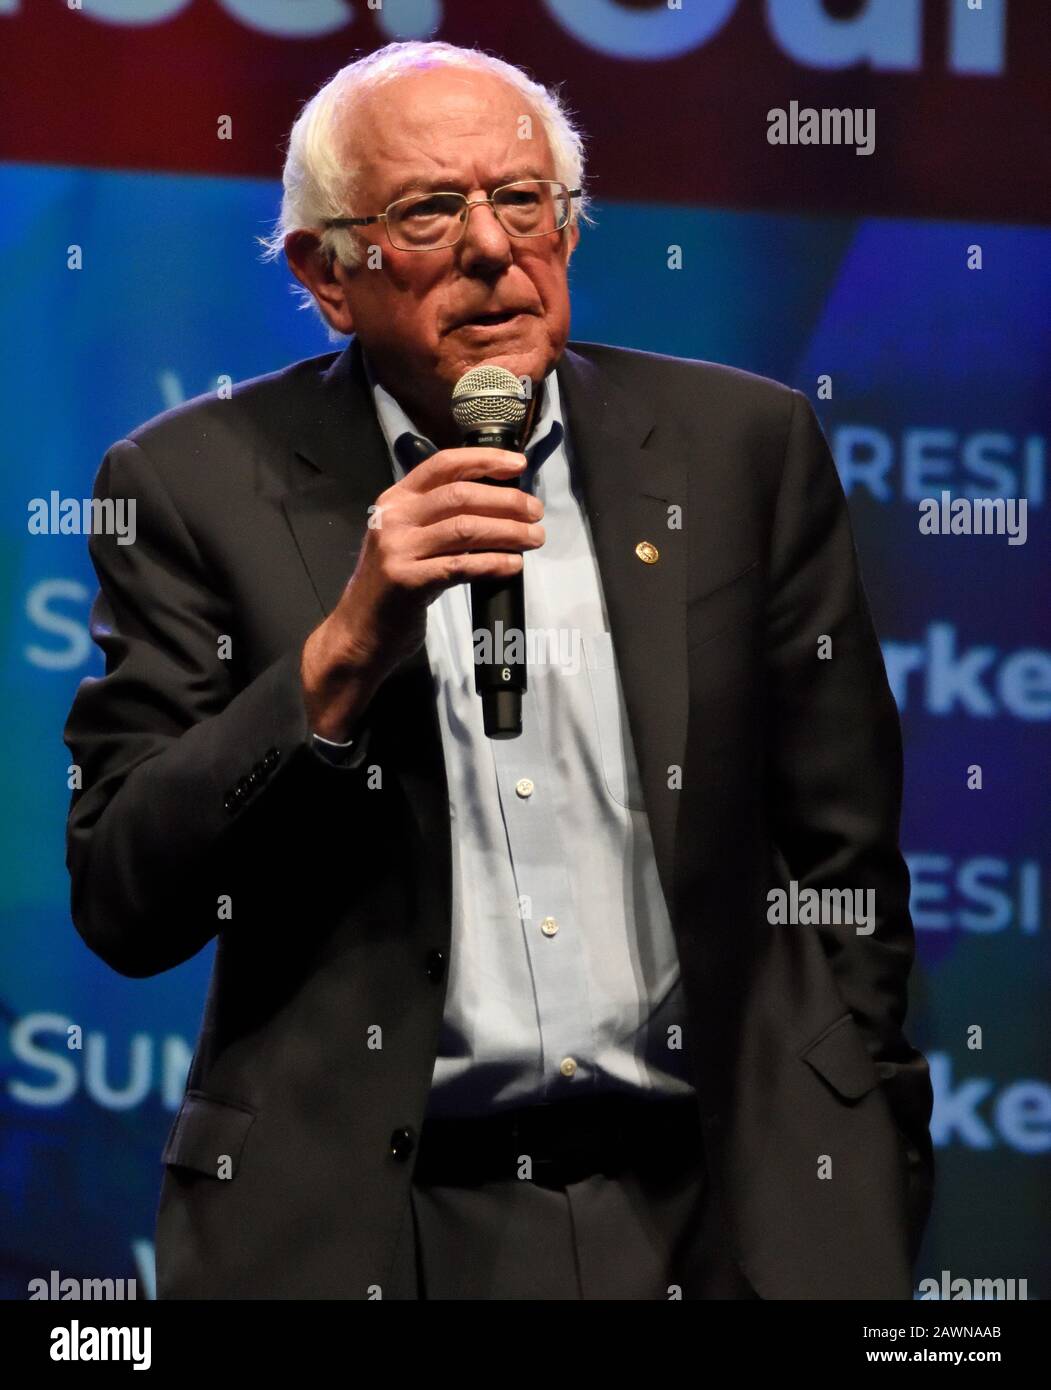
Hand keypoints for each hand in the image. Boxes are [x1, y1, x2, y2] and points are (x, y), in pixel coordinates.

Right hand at [301, 447, 544, 739]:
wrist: (359, 632)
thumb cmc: (393, 587)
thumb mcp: (407, 540)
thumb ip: (438, 517)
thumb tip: (499, 502)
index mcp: (395, 500)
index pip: (443, 464)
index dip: (484, 460)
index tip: (518, 466)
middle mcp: (394, 518)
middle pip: (461, 495)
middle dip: (507, 501)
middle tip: (536, 512)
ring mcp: (398, 549)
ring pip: (465, 528)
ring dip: (508, 531)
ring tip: (534, 538)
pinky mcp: (407, 581)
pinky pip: (461, 566)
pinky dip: (493, 563)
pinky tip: (514, 565)